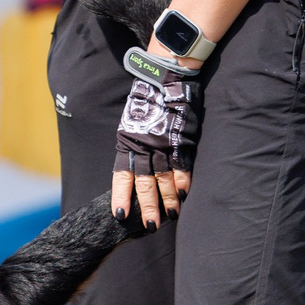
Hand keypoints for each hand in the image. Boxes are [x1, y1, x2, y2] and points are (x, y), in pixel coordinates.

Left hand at [111, 46, 201, 228]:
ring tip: (170, 215)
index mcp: (127, 143)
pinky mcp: (180, 139)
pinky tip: (184, 195)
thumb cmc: (146, 104)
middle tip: (151, 225)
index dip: (121, 197)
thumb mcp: (130, 125)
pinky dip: (183, 180)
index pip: (121, 176)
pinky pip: (182, 164)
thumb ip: (132, 149)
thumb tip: (133, 174)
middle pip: (144, 183)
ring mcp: (162, 143)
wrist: (163, 78)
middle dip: (147, 206)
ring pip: (164, 178)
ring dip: (168, 199)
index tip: (120, 216)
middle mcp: (143, 146)